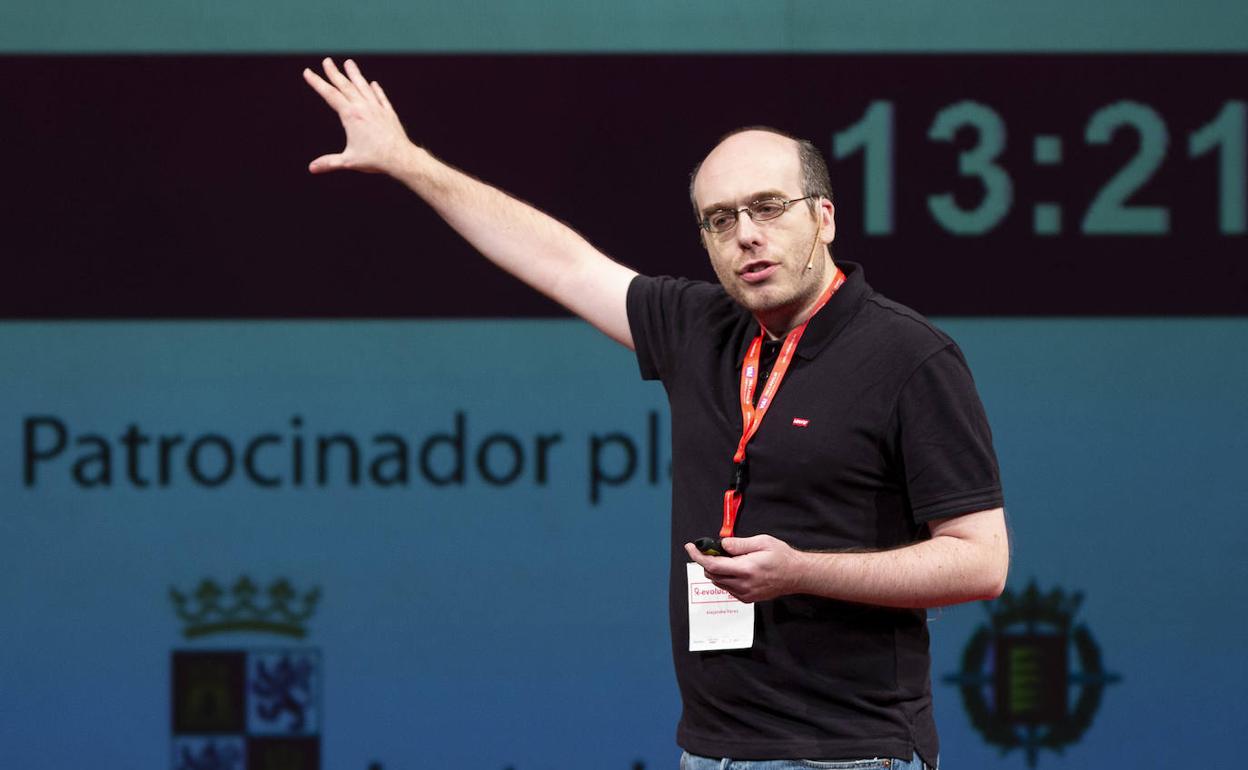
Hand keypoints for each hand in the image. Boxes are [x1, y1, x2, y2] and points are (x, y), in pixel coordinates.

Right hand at [303, 58, 411, 174]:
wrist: (400, 157)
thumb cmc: (375, 159)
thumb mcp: (349, 161)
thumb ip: (329, 163)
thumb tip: (312, 168)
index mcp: (351, 116)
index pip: (330, 95)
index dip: (317, 83)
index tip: (308, 72)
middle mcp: (363, 108)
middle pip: (346, 86)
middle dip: (334, 73)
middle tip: (327, 61)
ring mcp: (377, 108)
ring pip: (364, 87)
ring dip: (355, 74)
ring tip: (349, 63)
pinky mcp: (388, 113)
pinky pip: (381, 98)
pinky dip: (376, 90)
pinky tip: (373, 84)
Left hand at [684, 534, 803, 602]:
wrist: (797, 575)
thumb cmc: (782, 557)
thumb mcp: (762, 542)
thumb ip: (739, 544)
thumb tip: (722, 544)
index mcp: (745, 569)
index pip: (712, 565)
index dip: (698, 556)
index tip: (691, 547)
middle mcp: (743, 585)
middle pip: (712, 574)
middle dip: (708, 561)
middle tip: (715, 549)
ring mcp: (745, 594)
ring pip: (718, 582)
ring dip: (716, 570)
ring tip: (730, 559)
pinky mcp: (747, 599)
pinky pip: (728, 588)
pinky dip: (725, 578)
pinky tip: (737, 569)